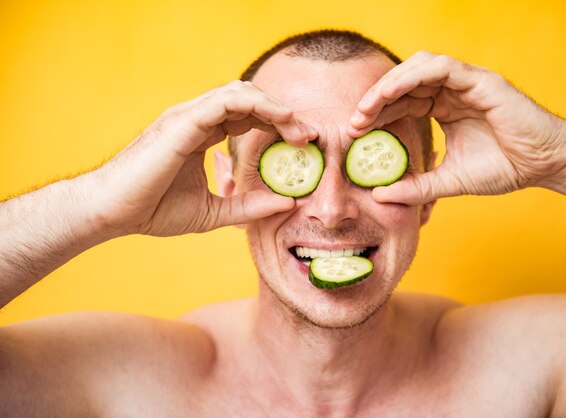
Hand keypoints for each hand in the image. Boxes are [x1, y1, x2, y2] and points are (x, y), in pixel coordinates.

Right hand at [87, 81, 315, 236]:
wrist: (113, 213)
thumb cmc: (153, 210)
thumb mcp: (214, 212)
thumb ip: (248, 206)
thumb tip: (289, 202)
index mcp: (202, 135)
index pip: (247, 118)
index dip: (277, 126)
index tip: (303, 144)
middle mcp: (197, 120)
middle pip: (249, 102)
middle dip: (283, 115)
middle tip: (310, 136)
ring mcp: (188, 117)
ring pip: (240, 93)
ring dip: (275, 107)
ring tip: (299, 127)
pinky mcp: (182, 121)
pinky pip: (225, 100)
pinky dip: (256, 104)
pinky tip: (280, 116)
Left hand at [348, 51, 565, 204]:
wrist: (545, 166)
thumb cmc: (504, 169)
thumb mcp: (449, 181)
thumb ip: (416, 187)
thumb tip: (378, 195)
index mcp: (444, 108)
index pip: (402, 103)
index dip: (377, 114)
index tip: (354, 132)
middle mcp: (451, 91)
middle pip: (404, 84)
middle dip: (375, 101)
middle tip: (353, 122)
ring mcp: (466, 82)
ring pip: (418, 68)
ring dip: (388, 85)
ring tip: (366, 108)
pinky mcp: (480, 80)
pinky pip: (441, 68)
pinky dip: (413, 76)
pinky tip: (391, 94)